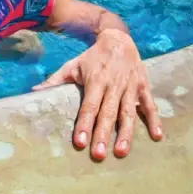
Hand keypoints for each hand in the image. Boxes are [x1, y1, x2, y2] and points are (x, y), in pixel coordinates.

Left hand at [34, 29, 162, 159]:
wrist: (118, 38)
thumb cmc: (92, 57)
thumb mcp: (72, 65)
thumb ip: (55, 81)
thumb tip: (34, 92)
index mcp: (96, 80)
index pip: (89, 106)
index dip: (84, 124)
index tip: (80, 142)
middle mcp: (114, 85)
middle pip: (108, 113)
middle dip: (103, 135)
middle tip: (98, 155)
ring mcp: (130, 86)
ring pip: (129, 113)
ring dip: (126, 133)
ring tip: (121, 152)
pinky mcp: (144, 86)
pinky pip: (150, 105)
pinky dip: (155, 120)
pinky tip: (157, 136)